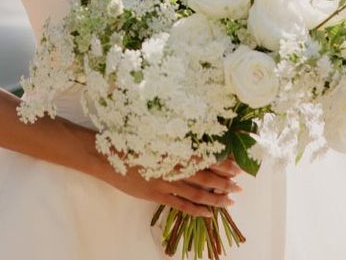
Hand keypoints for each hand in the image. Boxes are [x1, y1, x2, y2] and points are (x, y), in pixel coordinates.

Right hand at [99, 152, 243, 216]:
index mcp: (173, 149)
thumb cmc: (128, 140)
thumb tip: (193, 139)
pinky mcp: (157, 196)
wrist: (105, 157)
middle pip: (205, 175)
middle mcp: (172, 167)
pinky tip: (209, 213)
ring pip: (197, 193)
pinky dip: (197, 210)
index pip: (205, 157)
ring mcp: (165, 183)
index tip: (236, 164)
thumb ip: (173, 139)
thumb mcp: (152, 133)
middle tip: (240, 184)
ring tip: (230, 200)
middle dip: (225, 180)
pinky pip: (182, 206)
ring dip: (216, 198)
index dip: (222, 162)